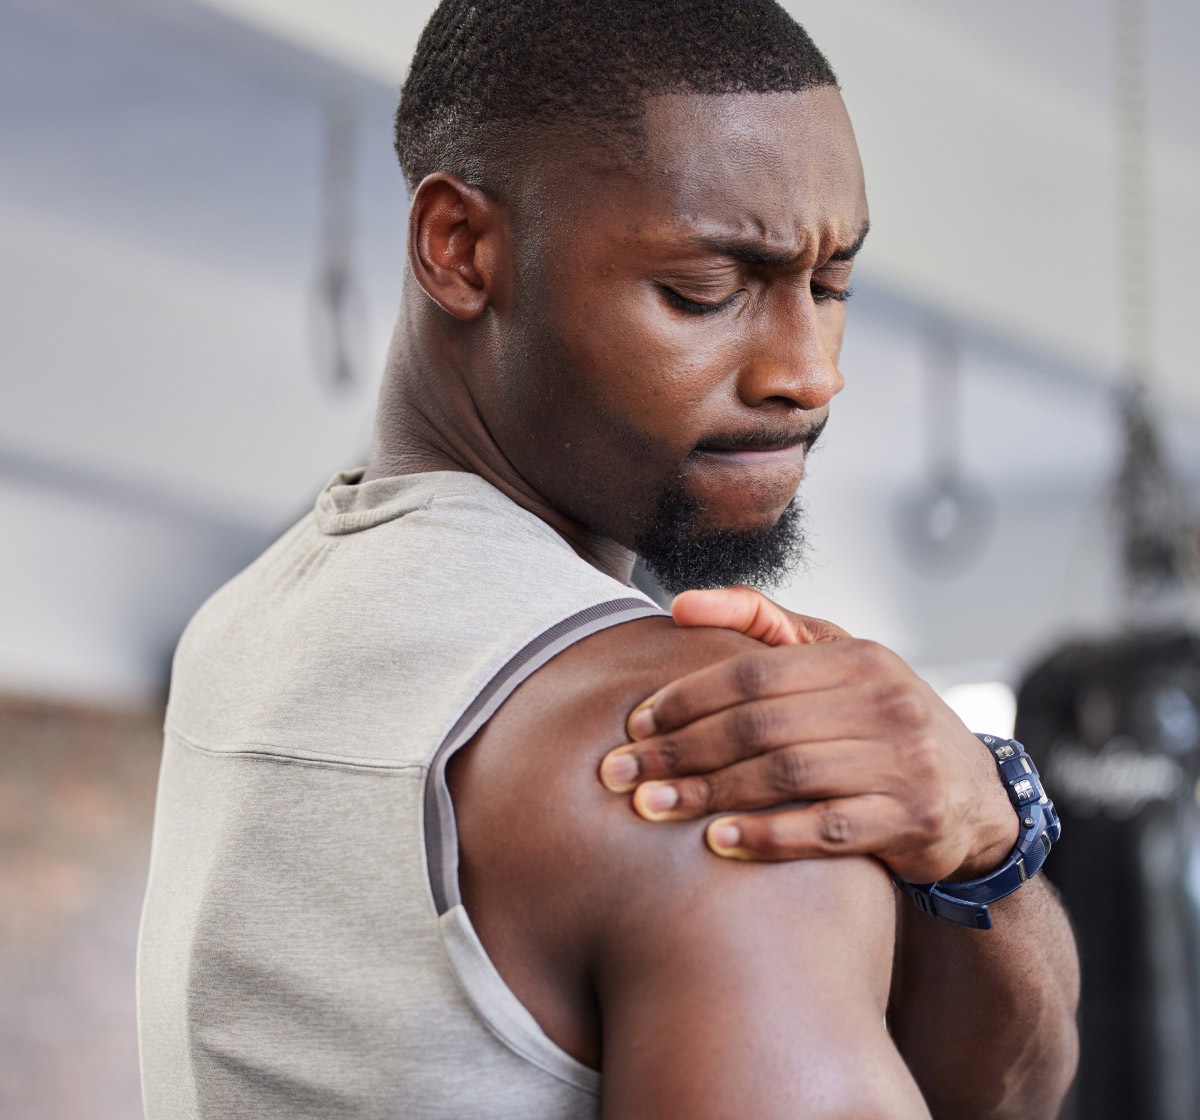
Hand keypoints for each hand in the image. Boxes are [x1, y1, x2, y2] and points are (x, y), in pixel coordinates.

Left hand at [600, 587, 1017, 882]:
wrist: (974, 796)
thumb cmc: (878, 721)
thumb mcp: (836, 660)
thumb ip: (760, 624)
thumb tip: (679, 602)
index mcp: (857, 659)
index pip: (753, 671)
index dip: (687, 697)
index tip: (636, 724)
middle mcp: (885, 703)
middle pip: (760, 725)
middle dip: (682, 750)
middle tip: (623, 774)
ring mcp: (903, 763)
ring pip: (787, 775)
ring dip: (710, 793)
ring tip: (651, 808)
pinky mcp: (912, 820)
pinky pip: (828, 829)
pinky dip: (770, 836)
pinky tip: (718, 843)